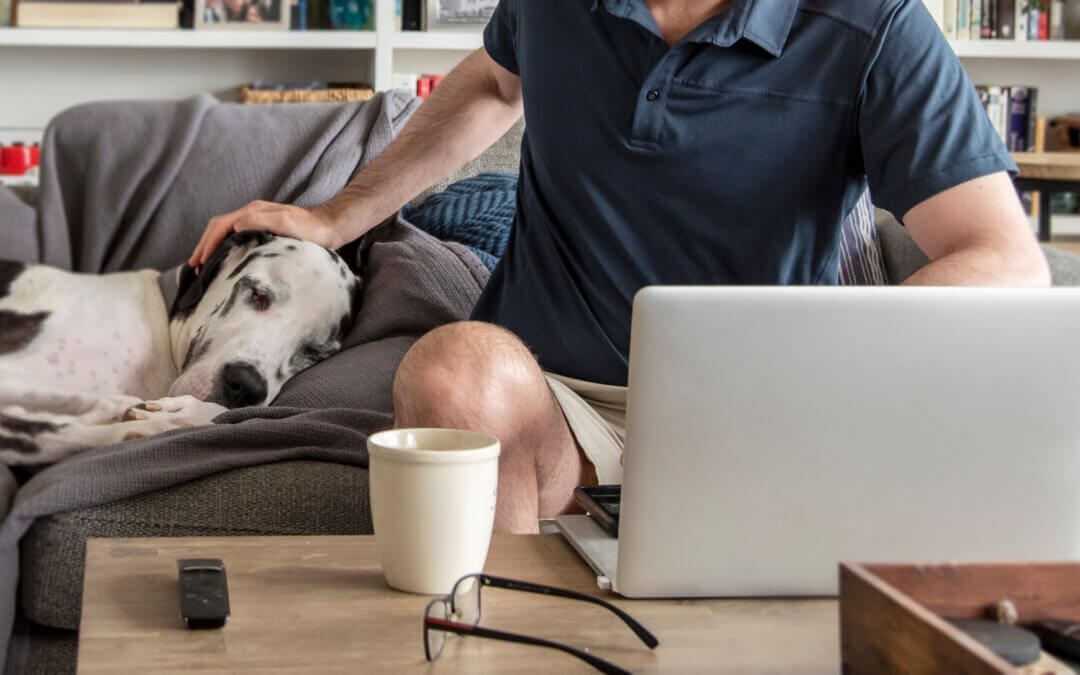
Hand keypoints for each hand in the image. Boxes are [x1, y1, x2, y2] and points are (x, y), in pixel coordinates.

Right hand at [188, 201, 341, 268]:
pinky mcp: (264, 229)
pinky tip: (223, 258)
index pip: (221, 226)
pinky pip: (235, 236)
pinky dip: (223, 246)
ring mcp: (258, 220)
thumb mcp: (285, 223)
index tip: (200, 261)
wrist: (331, 227)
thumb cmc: (311, 229)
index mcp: (253, 211)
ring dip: (211, 246)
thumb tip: (234, 226)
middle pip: (218, 227)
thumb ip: (259, 221)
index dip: (208, 244)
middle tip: (194, 266)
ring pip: (225, 231)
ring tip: (203, 263)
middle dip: (203, 245)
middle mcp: (252, 213)